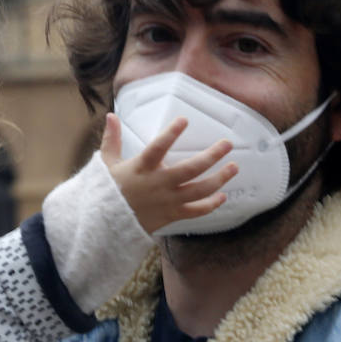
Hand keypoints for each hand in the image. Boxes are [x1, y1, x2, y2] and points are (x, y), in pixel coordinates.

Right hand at [100, 113, 235, 235]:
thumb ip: (112, 139)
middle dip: (211, 156)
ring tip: (234, 167)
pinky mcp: (172, 215)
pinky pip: (196, 211)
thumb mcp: (107, 164)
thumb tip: (111, 115)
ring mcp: (167, 201)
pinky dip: (211, 205)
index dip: (171, 134)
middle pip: (190, 169)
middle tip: (227, 144)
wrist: (106, 225)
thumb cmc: (108, 192)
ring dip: (219, 179)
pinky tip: (223, 196)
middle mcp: (158, 184)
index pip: (157, 148)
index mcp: (141, 168)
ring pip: (199, 190)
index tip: (184, 120)